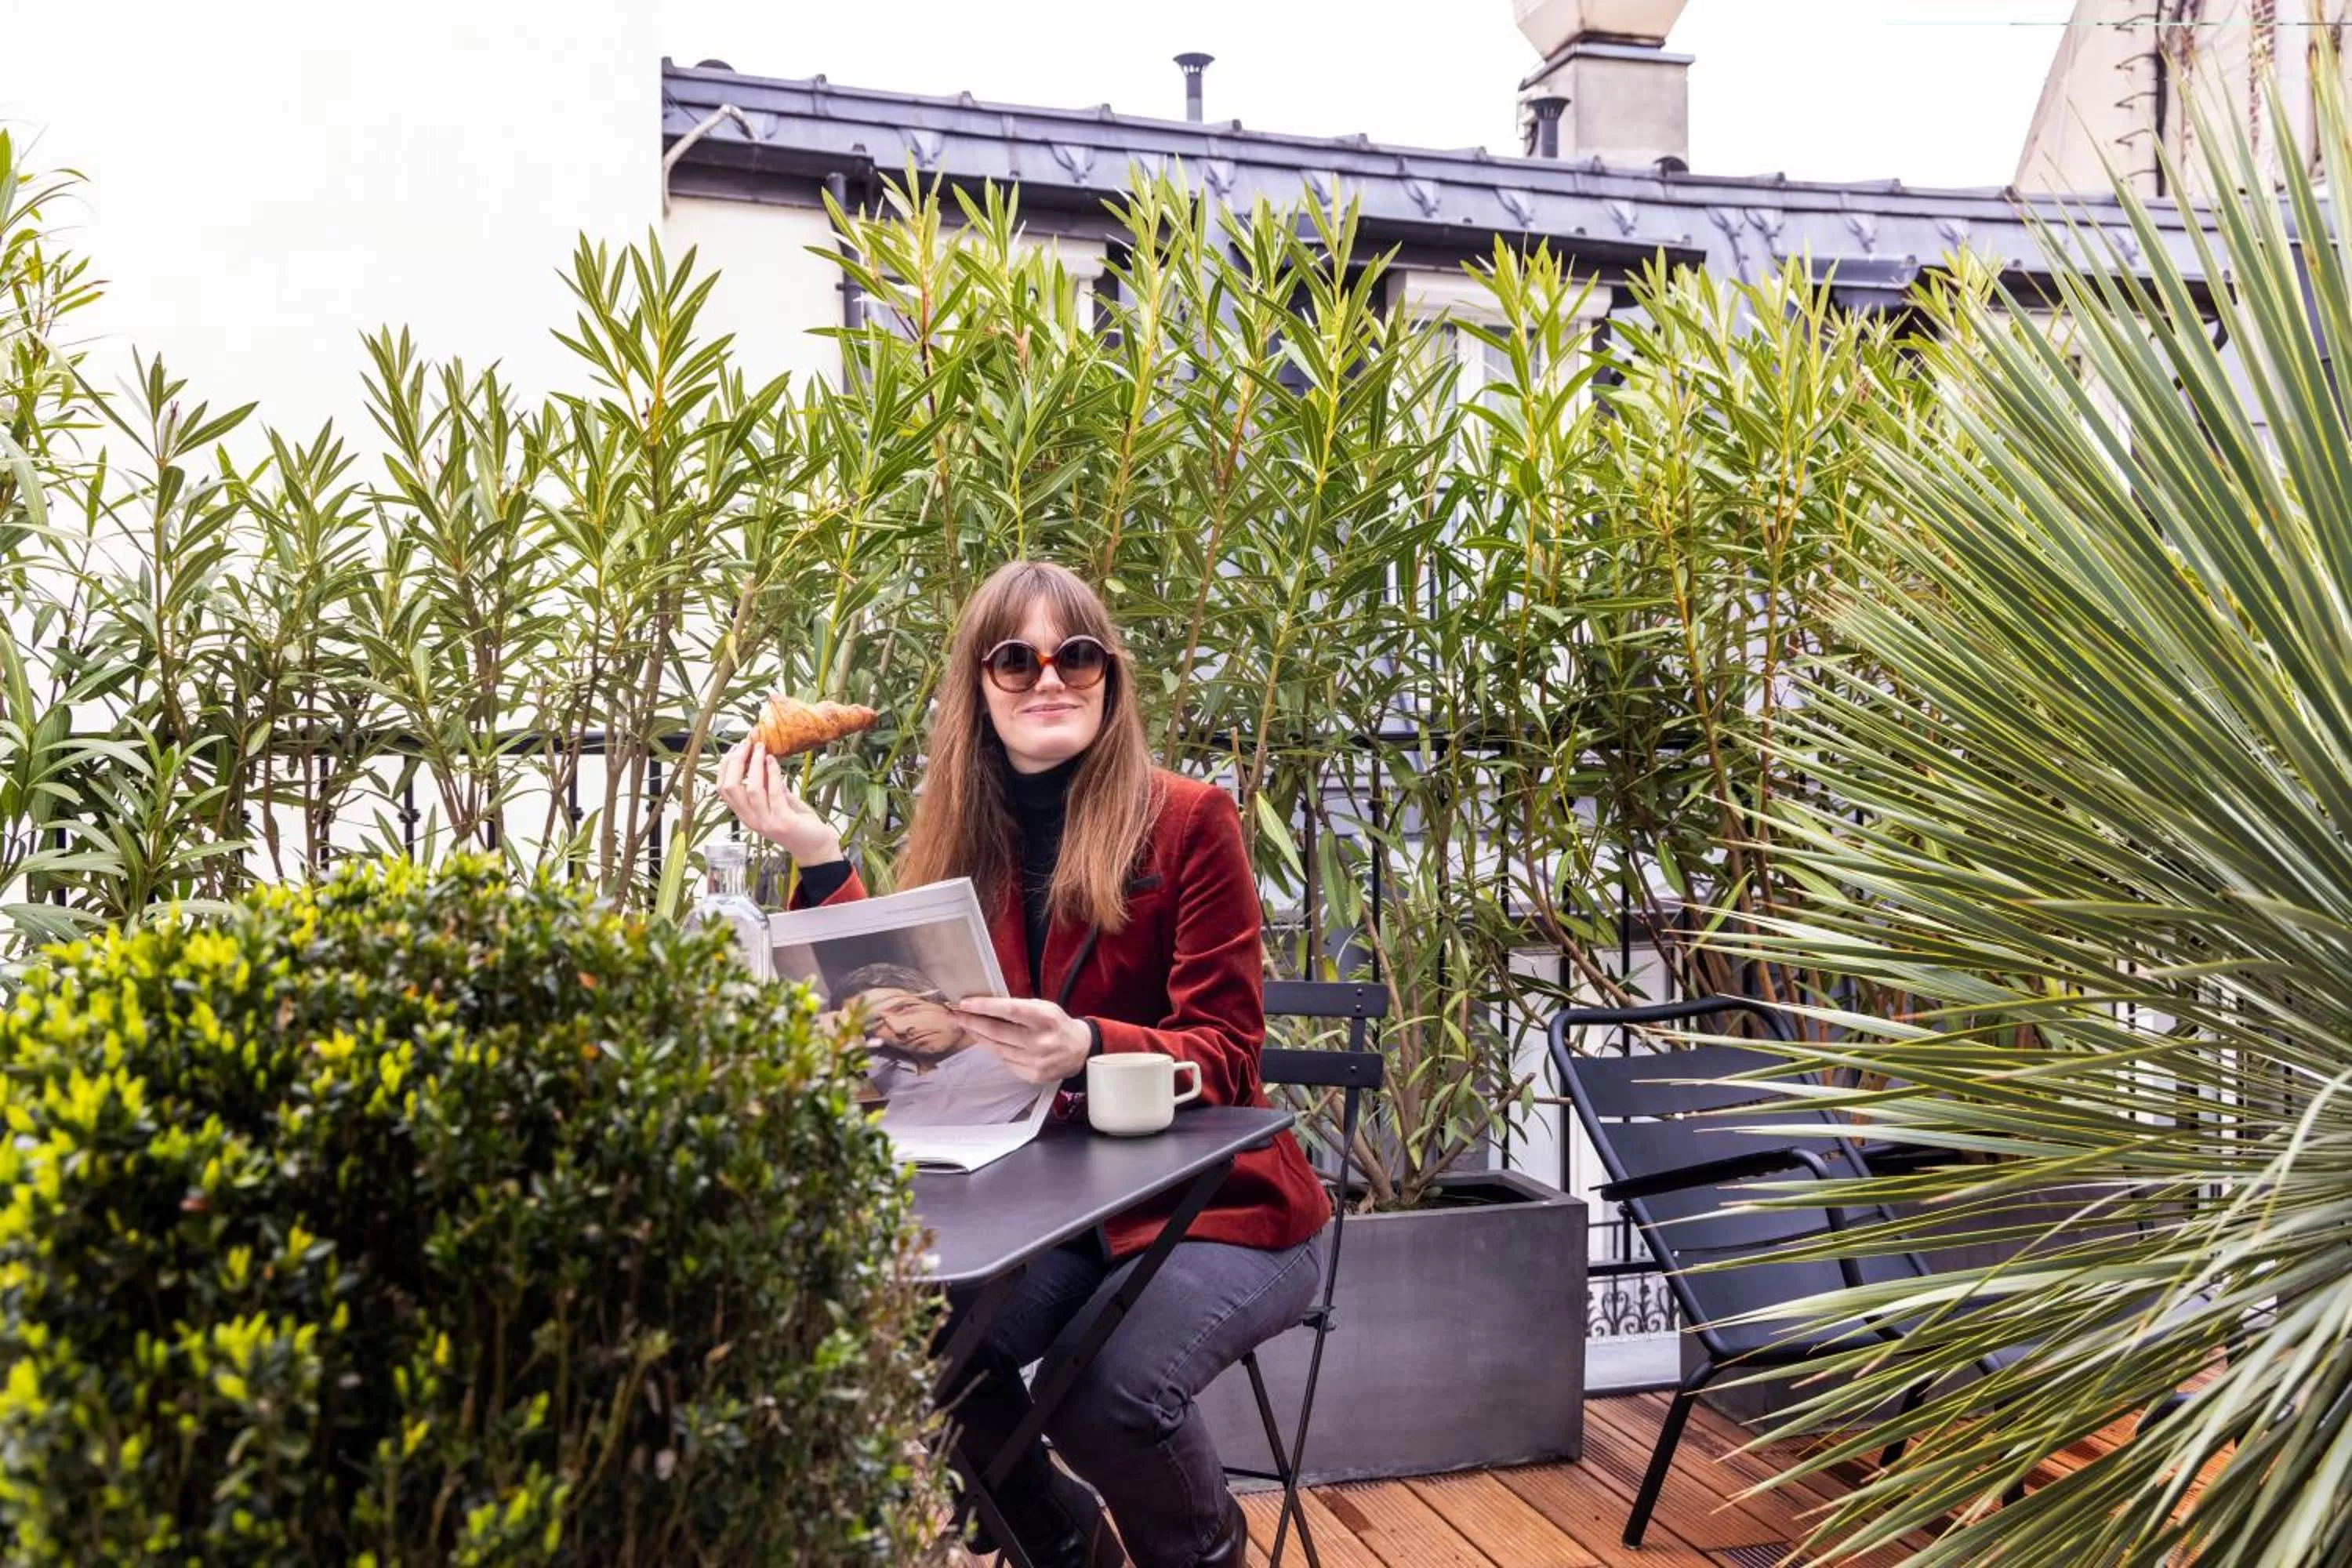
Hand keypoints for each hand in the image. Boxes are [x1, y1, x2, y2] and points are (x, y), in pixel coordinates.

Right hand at [716, 738, 843, 862]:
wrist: (816, 848)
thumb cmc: (799, 825)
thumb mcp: (779, 802)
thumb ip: (769, 786)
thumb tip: (762, 760)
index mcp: (746, 815)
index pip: (723, 789)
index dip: (726, 766)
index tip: (736, 748)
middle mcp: (751, 820)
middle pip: (730, 788)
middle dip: (735, 762)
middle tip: (746, 744)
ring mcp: (766, 822)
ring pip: (750, 789)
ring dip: (754, 764)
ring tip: (761, 749)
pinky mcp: (783, 822)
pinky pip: (773, 792)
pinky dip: (772, 773)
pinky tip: (773, 761)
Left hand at [951, 996, 1093, 1084]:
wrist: (1080, 1051)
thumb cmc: (1057, 1025)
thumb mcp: (1045, 1007)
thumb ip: (1020, 1007)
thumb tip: (986, 1007)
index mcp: (1045, 1018)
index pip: (1009, 1010)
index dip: (984, 1007)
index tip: (965, 1004)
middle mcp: (1040, 1041)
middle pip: (997, 1032)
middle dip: (973, 1022)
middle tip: (957, 1016)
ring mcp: (1036, 1061)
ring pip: (997, 1048)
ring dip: (979, 1037)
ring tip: (968, 1027)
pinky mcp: (1033, 1075)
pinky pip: (1006, 1062)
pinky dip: (996, 1051)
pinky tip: (989, 1043)